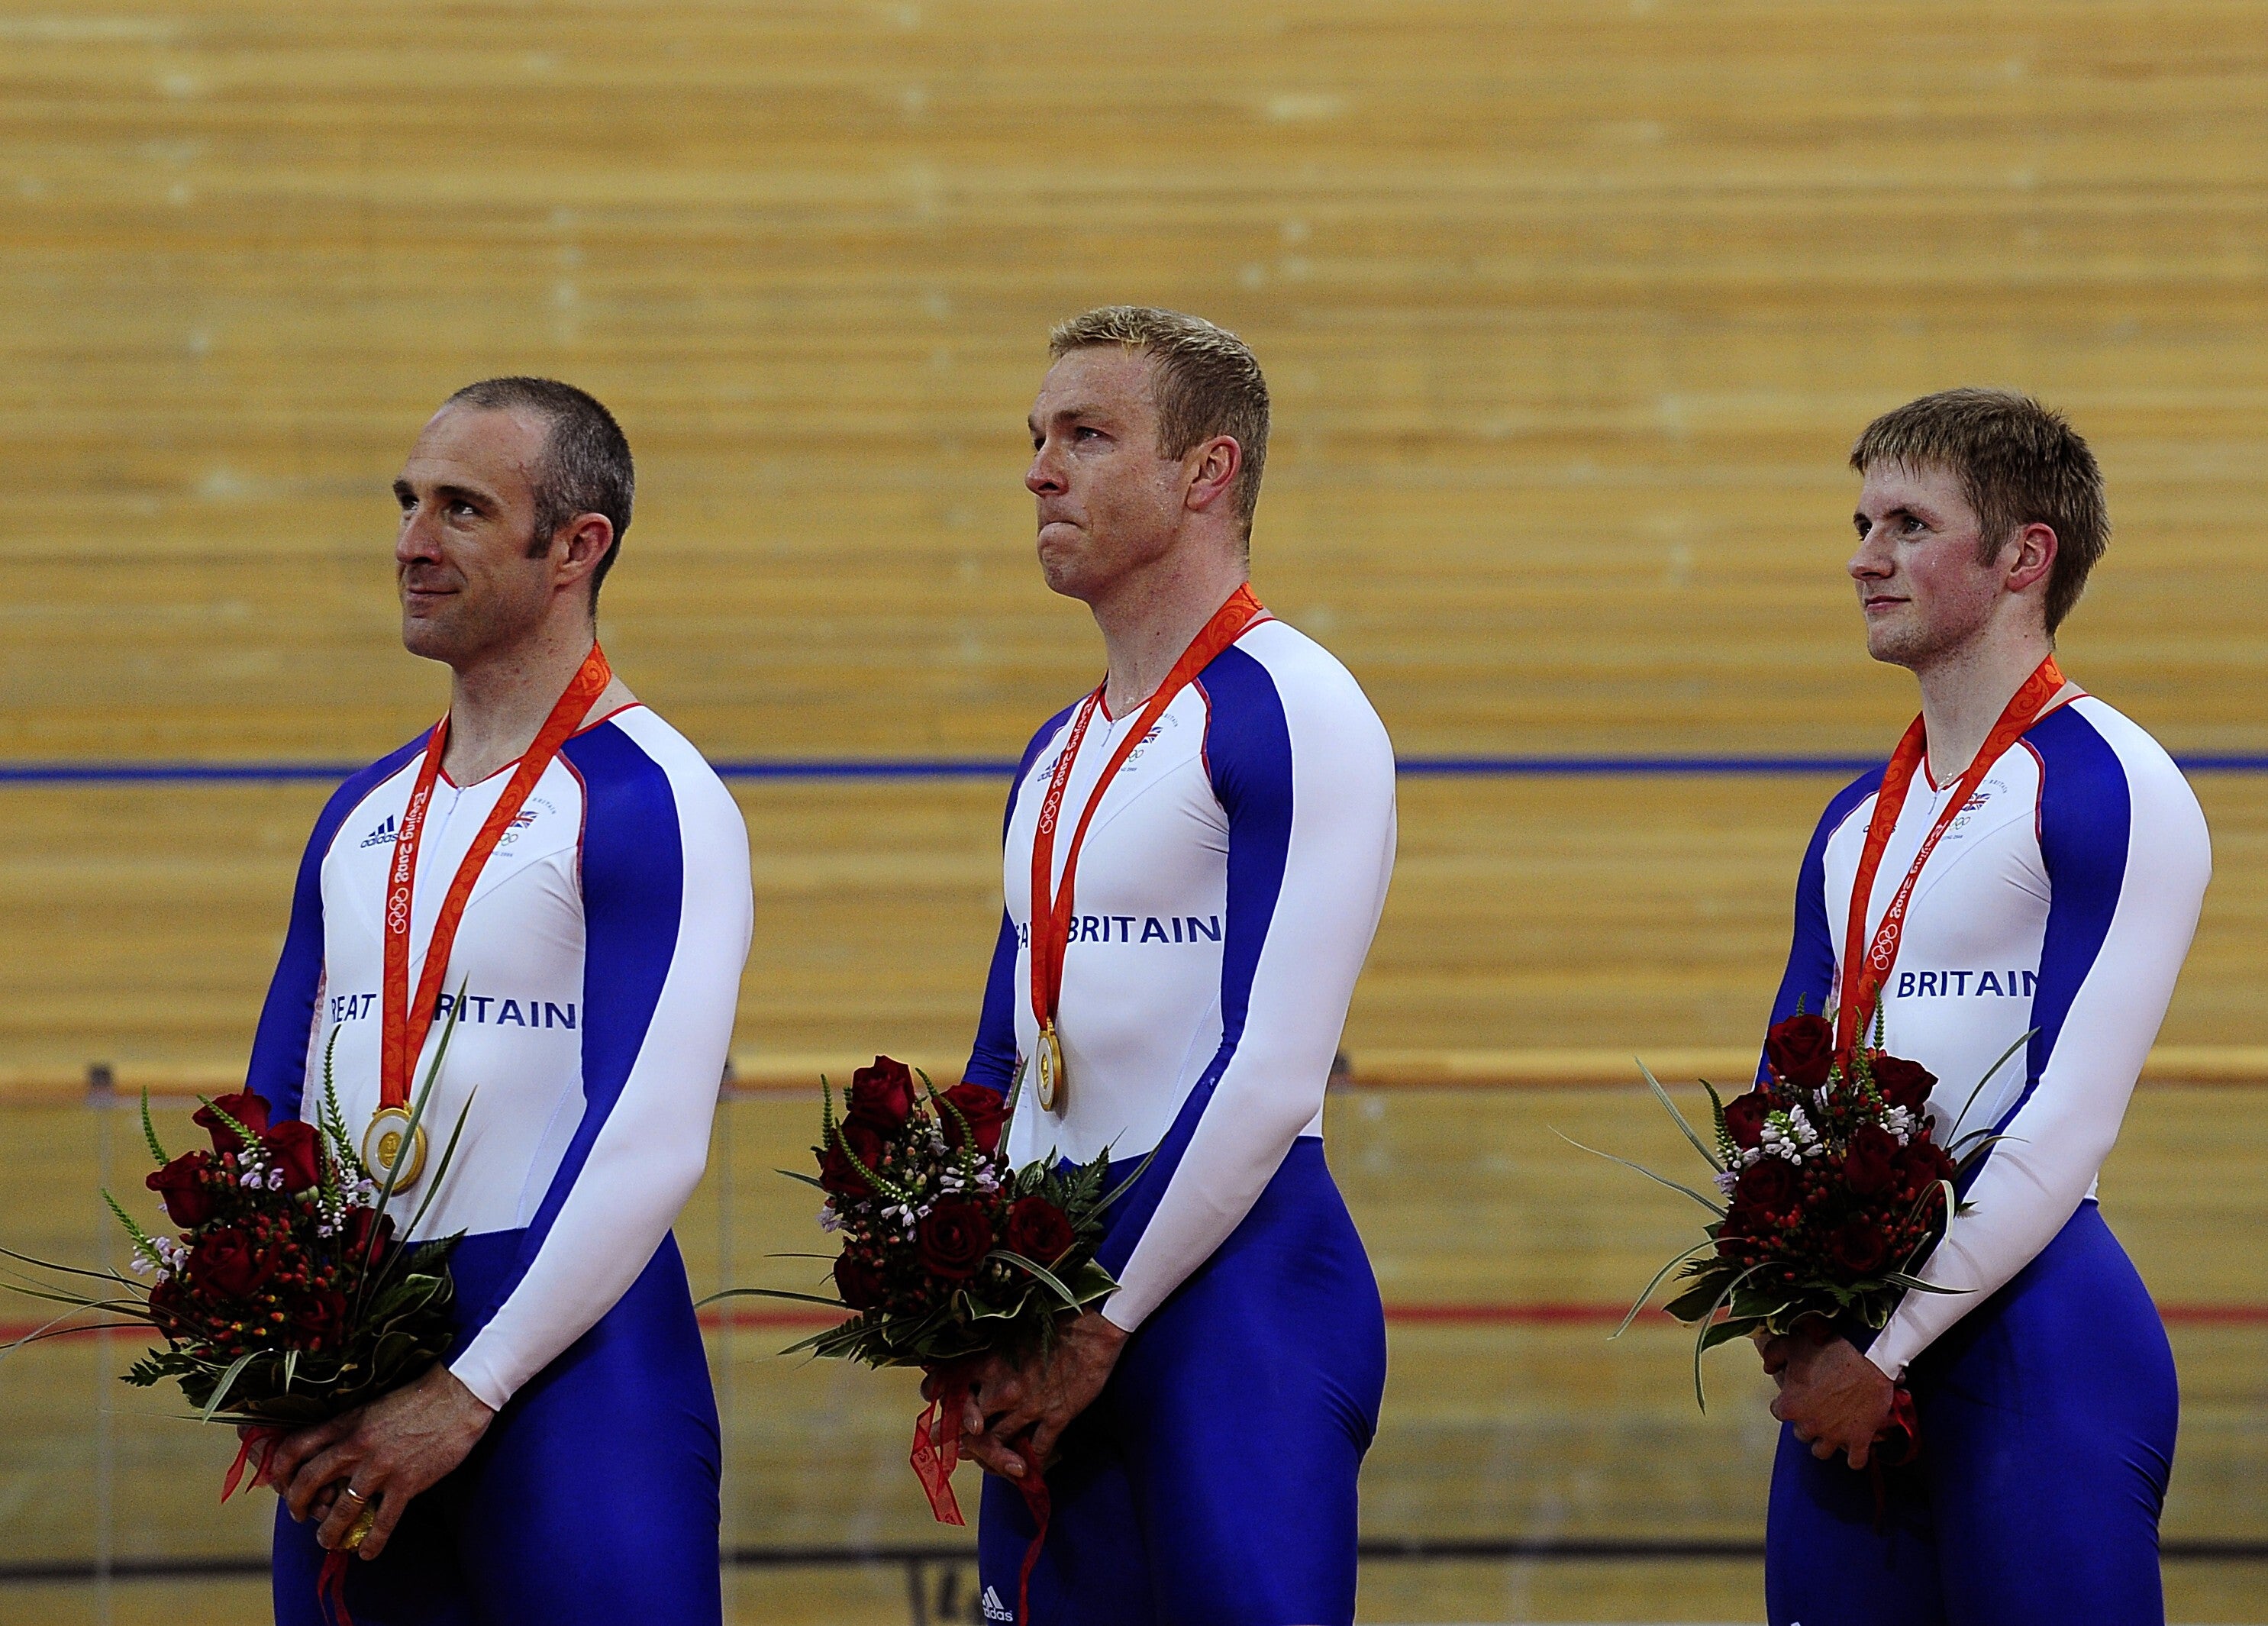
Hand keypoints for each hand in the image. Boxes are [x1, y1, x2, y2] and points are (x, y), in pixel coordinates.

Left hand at [260, 1363, 495, 1559]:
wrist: (460, 1395)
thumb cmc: (420, 1398)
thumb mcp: (374, 1406)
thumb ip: (352, 1429)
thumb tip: (335, 1454)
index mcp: (347, 1422)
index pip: (295, 1446)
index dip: (280, 1470)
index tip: (282, 1483)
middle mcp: (357, 1445)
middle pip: (308, 1481)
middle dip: (297, 1505)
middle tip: (300, 1515)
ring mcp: (381, 1466)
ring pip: (341, 1510)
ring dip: (329, 1532)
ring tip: (328, 1541)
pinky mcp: (407, 1483)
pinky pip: (382, 1521)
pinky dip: (372, 1542)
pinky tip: (367, 1552)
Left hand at [923, 1311, 1128, 1481]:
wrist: (1094, 1325)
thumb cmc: (1053, 1318)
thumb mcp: (1010, 1327)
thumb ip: (987, 1346)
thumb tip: (972, 1356)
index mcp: (988, 1362)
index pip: (949, 1387)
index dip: (938, 1398)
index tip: (933, 1403)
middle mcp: (1002, 1388)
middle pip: (968, 1426)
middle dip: (959, 1438)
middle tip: (952, 1446)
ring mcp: (1029, 1407)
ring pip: (997, 1444)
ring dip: (991, 1456)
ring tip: (987, 1462)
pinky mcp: (1056, 1417)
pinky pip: (1037, 1451)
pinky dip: (1029, 1463)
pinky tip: (1027, 1468)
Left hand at [1764, 1330, 1896, 1468]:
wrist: (1868, 1355)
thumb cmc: (1829, 1348)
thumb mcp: (1792, 1344)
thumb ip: (1773, 1355)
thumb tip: (1767, 1368)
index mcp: (1791, 1405)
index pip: (1779, 1412)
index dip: (1788, 1404)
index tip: (1797, 1397)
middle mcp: (1809, 1425)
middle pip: (1801, 1433)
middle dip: (1807, 1422)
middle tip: (1817, 1410)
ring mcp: (1835, 1435)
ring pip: (1822, 1451)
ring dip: (1825, 1442)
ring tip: (1831, 1431)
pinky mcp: (1860, 1439)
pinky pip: (1855, 1462)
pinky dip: (1855, 1457)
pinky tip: (1855, 1447)